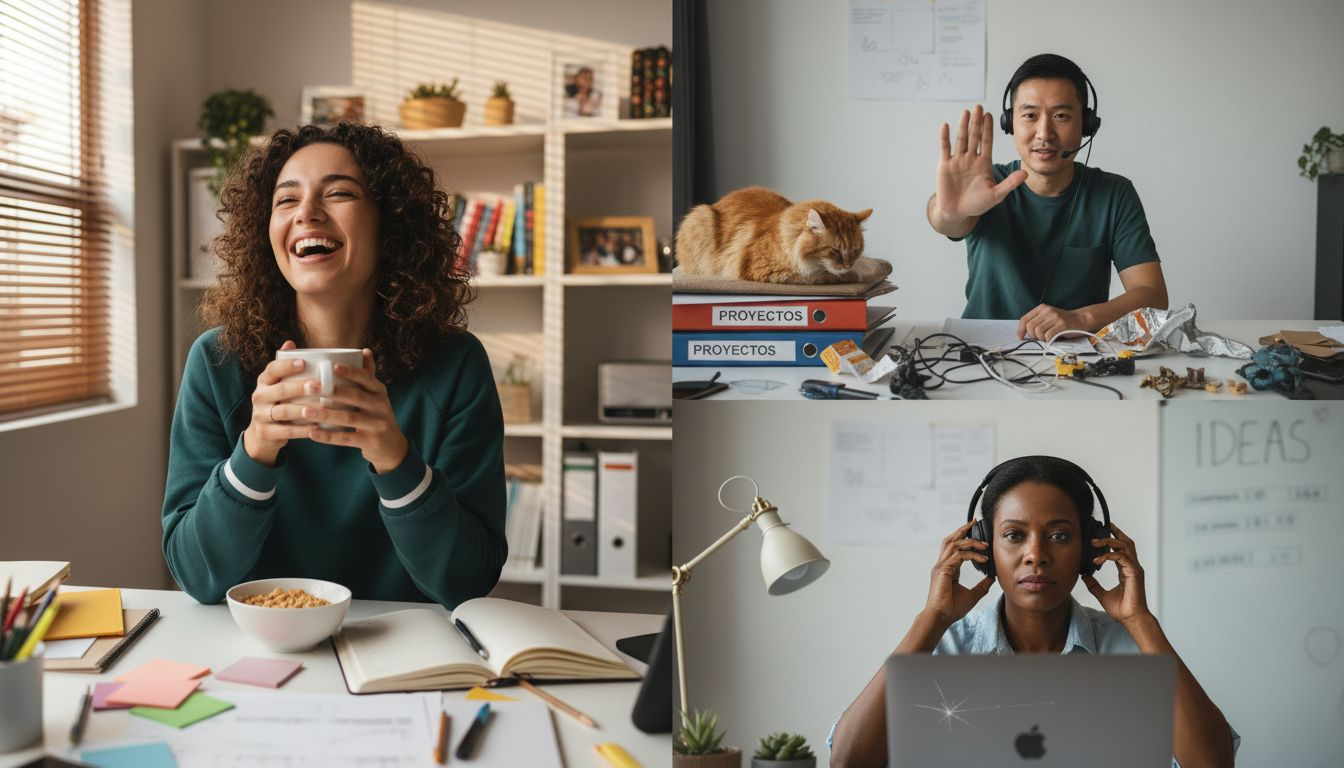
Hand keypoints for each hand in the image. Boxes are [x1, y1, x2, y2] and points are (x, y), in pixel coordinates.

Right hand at [243, 340, 318, 465]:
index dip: (287, 366)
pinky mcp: (265, 432)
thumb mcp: (278, 384)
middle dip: (299, 387)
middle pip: (279, 390)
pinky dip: (302, 430)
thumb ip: (285, 366)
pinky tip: (317, 427)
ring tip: (321, 407)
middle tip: (319, 385)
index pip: (272, 369)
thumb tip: (290, 342)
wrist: (262, 434)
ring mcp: (260, 415)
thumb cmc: (279, 402)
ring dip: (303, 410)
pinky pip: (285, 431)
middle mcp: (259, 396)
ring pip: (283, 411)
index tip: (303, 363)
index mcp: (264, 381)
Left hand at [295, 348, 409, 473]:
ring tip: (305, 410)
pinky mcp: (370, 442)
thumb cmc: (377, 415)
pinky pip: (346, 438)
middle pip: (356, 397)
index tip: (332, 366)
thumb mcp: (376, 395)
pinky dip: (328, 436)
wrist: (392, 446)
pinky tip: (311, 433)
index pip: (366, 378)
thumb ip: (368, 375)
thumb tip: (365, 350)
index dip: (350, 372)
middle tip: (309, 387)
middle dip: (332, 391)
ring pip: (349, 418)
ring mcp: (377, 425)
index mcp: (380, 391)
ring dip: (326, 414)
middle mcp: (381, 406)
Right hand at [924, 520, 995, 627]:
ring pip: (954, 544)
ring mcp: (941, 566)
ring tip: (984, 542)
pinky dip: (972, 554)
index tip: (975, 532)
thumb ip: (981, 585)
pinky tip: (983, 558)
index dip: (964, 538)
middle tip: (974, 522)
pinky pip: (959, 556)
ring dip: (969, 540)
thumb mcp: (972, 595)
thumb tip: (992, 578)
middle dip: (962, 530)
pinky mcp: (943, 570)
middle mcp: (942, 565)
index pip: (955, 548)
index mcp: (947, 569)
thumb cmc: (952, 608)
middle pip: (950, 540)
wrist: (941, 618)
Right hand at [935, 105, 1027, 221]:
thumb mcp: (996, 195)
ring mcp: (958, 161)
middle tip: (979, 107)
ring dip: (963, 125)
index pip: (987, 141)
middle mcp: (971, 159)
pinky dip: (945, 137)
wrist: (957, 213)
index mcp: (984, 163)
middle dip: (977, 122)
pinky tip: (946, 126)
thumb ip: (1010, 183)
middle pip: (974, 136)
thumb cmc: (976, 204)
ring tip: (966, 112)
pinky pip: (945, 149)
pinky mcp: (945, 166)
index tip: (990, 115)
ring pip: (961, 139)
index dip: (988, 128)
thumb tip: (1025, 173)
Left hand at [1016, 304, 1092, 340]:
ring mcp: (1055, 317)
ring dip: (1041, 338)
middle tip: (1039, 338)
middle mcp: (1047, 311)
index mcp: (1042, 308)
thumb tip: (1024, 333)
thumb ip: (1037, 322)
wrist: (1081, 318)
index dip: (1020, 330)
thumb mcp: (1048, 317)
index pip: (1025, 319)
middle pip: (1030, 327)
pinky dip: (1048, 340)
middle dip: (1033, 336)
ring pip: (1038, 332)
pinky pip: (1048, 336)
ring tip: (1047, 338)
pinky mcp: (1062, 325)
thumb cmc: (1063, 321)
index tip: (1020, 337)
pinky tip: (1052, 339)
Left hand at [1082, 522, 1152, 625]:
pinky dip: (1108, 556)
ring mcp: (1135, 569)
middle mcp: (1132, 567)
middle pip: (1126, 543)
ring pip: (1124, 546)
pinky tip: (1097, 559)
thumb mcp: (1102, 594)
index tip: (1104, 531)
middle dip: (1116, 532)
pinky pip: (1121, 557)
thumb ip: (1094, 585)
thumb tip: (1085, 576)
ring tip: (1094, 541)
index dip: (1114, 539)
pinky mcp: (1134, 573)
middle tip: (1105, 524)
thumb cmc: (1122, 609)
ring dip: (1109, 541)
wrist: (1131, 619)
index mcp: (1126, 570)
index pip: (1121, 549)